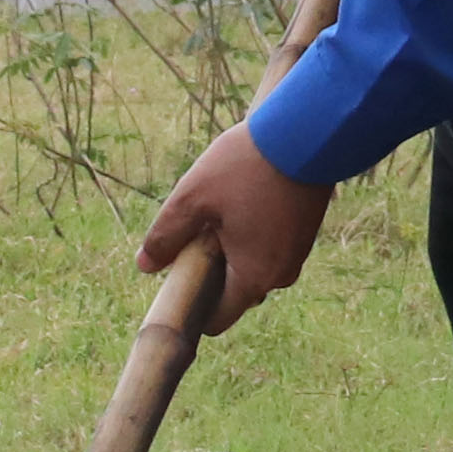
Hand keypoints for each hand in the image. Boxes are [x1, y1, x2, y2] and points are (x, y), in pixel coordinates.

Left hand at [137, 124, 335, 331]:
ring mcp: (297, 253)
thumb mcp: (192, 198)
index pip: (218, 319)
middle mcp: (281, 274)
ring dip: (231, 249)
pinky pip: (269, 247)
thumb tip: (145, 266)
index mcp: (254, 277)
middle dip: (210, 271)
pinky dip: (252, 235)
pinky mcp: (304, 232)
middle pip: (234, 291)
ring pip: (252, 266)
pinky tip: (242, 200)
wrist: (307, 132)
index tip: (176, 274)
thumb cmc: (246, 167)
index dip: (191, 305)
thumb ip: (165, 236)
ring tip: (221, 209)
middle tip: (197, 229)